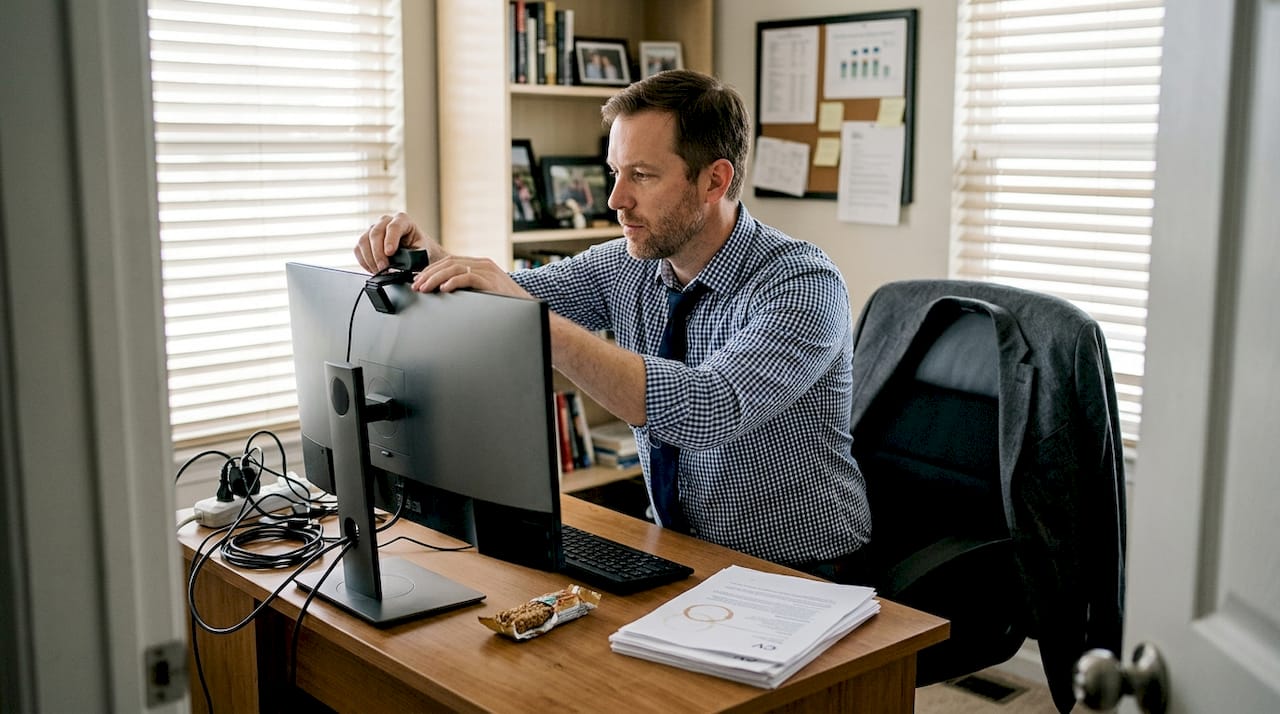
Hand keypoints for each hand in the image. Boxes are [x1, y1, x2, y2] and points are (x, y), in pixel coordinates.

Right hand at [354, 212, 440, 272]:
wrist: (416, 253)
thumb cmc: (420, 250)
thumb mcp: (422, 251)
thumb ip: (414, 255)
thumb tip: (403, 263)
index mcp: (403, 220)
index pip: (393, 227)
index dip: (390, 240)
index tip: (390, 253)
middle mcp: (386, 221)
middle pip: (375, 233)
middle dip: (378, 253)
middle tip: (384, 268)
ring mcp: (373, 229)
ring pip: (363, 240)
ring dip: (369, 259)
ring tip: (379, 271)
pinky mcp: (366, 240)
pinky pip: (358, 249)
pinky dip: (363, 261)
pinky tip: (372, 269)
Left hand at [411, 255, 533, 299]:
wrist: (528, 314)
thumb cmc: (505, 307)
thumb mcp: (483, 293)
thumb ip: (468, 289)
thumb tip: (443, 293)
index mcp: (480, 265)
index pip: (449, 262)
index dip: (430, 271)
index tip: (418, 282)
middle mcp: (483, 264)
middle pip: (448, 263)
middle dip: (428, 274)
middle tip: (417, 286)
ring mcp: (487, 270)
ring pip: (453, 268)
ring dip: (435, 278)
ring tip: (424, 288)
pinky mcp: (491, 280)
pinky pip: (467, 277)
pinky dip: (452, 282)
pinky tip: (444, 289)